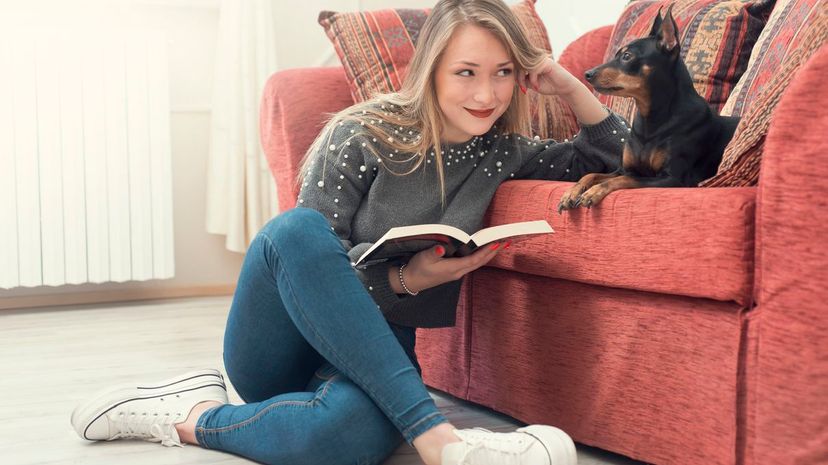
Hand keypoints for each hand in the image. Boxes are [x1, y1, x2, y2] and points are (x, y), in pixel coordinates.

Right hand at [393, 242, 509, 292]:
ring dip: (488, 255)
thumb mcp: (424, 258)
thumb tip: (442, 247)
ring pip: (477, 263)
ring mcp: (456, 272)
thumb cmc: (417, 269)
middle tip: (506, 243)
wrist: (410, 282)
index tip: (497, 243)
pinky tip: (482, 251)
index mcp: (454, 268)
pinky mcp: (453, 271)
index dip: (486, 251)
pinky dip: (479, 256)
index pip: (475, 259)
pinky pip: (471, 263)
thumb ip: (434, 252)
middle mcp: (458, 271)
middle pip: (480, 262)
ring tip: (498, 246)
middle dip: (493, 252)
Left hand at [518, 56, 580, 97]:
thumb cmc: (548, 85)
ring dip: (523, 79)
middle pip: (518, 64)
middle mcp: (535, 58)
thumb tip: (511, 77)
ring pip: (524, 66)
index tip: (521, 88)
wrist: (564, 87)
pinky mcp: (546, 62)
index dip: (515, 76)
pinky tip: (536, 86)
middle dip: (518, 78)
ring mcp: (540, 59)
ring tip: (527, 88)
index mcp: (531, 62)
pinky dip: (532, 79)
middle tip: (523, 89)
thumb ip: (522, 79)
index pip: (517, 65)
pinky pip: (533, 69)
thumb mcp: (531, 83)